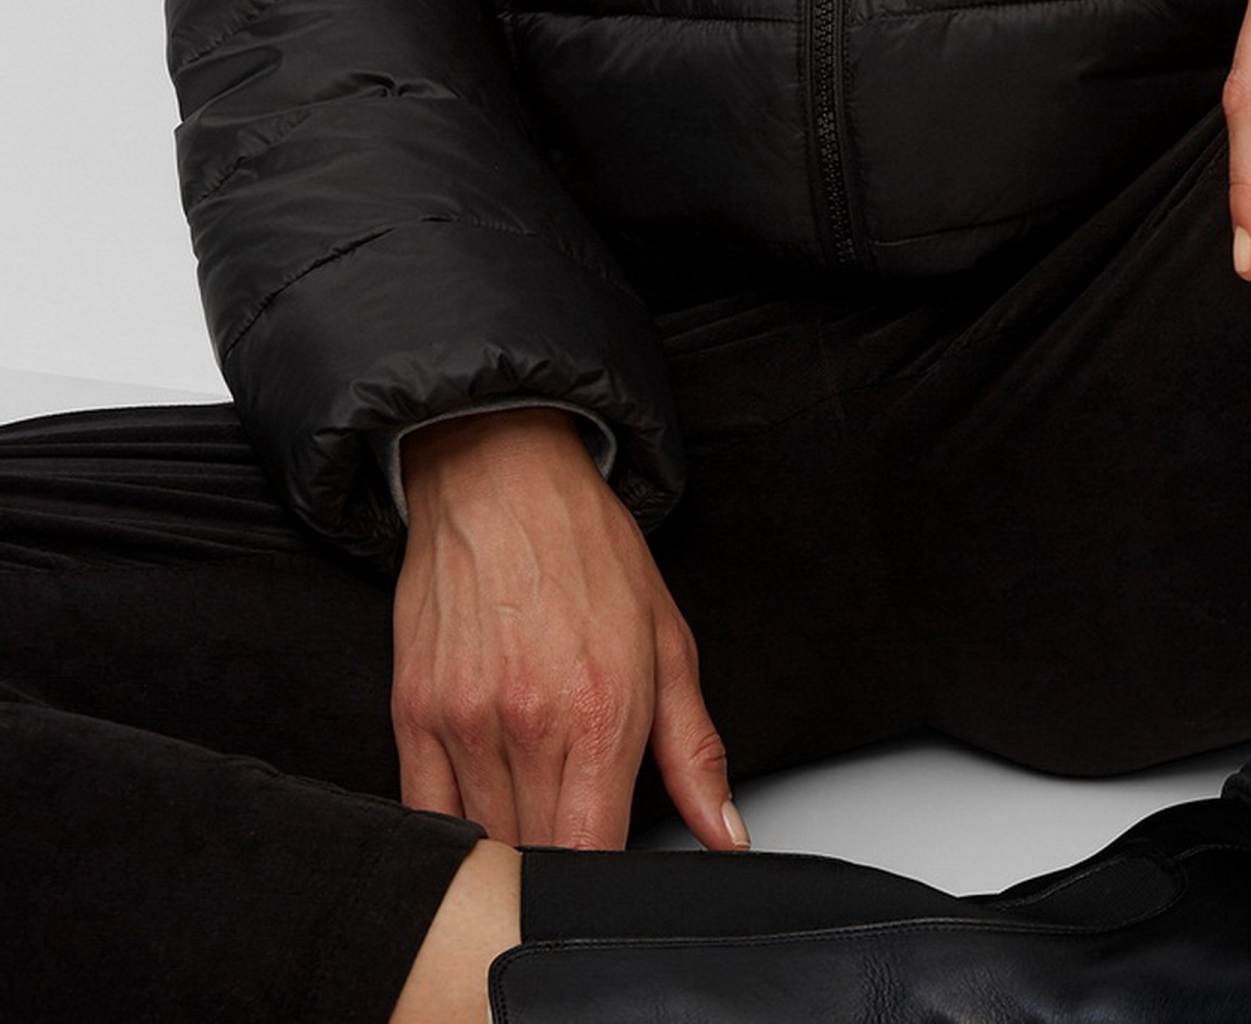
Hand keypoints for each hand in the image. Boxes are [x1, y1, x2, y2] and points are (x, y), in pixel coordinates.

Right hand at [389, 408, 746, 851]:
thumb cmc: (589, 550)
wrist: (502, 475)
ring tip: (538, 813)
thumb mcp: (668, 641)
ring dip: (513, 849)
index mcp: (600, 711)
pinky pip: (426, 816)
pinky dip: (455, 833)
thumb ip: (694, 751)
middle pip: (537, 861)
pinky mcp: (413, 714)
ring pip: (483, 845)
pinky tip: (483, 813)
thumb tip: (727, 833)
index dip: (606, 885)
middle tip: (582, 834)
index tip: (617, 874)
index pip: (594, 857)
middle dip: (563, 869)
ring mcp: (463, 722)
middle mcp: (526, 725)